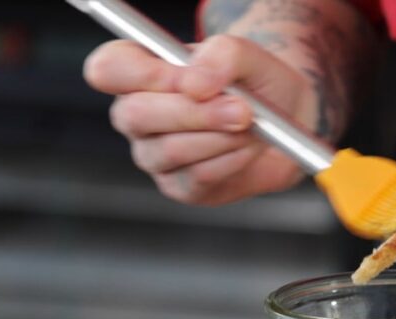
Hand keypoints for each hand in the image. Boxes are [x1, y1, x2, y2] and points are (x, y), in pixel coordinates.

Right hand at [84, 36, 316, 204]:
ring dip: (222, 136)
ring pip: (171, 150)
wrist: (288, 121)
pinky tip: (248, 146)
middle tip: (242, 110)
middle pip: (136, 115)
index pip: (107, 69)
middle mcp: (136, 114)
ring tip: (250, 124)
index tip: (191, 80)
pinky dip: (232, 159)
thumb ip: (222, 54)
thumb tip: (196, 83)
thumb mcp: (249, 54)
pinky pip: (198, 177)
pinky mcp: (178, 187)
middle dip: (195, 112)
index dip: (143, 75)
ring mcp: (153, 154)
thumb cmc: (258, 82)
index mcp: (138, 70)